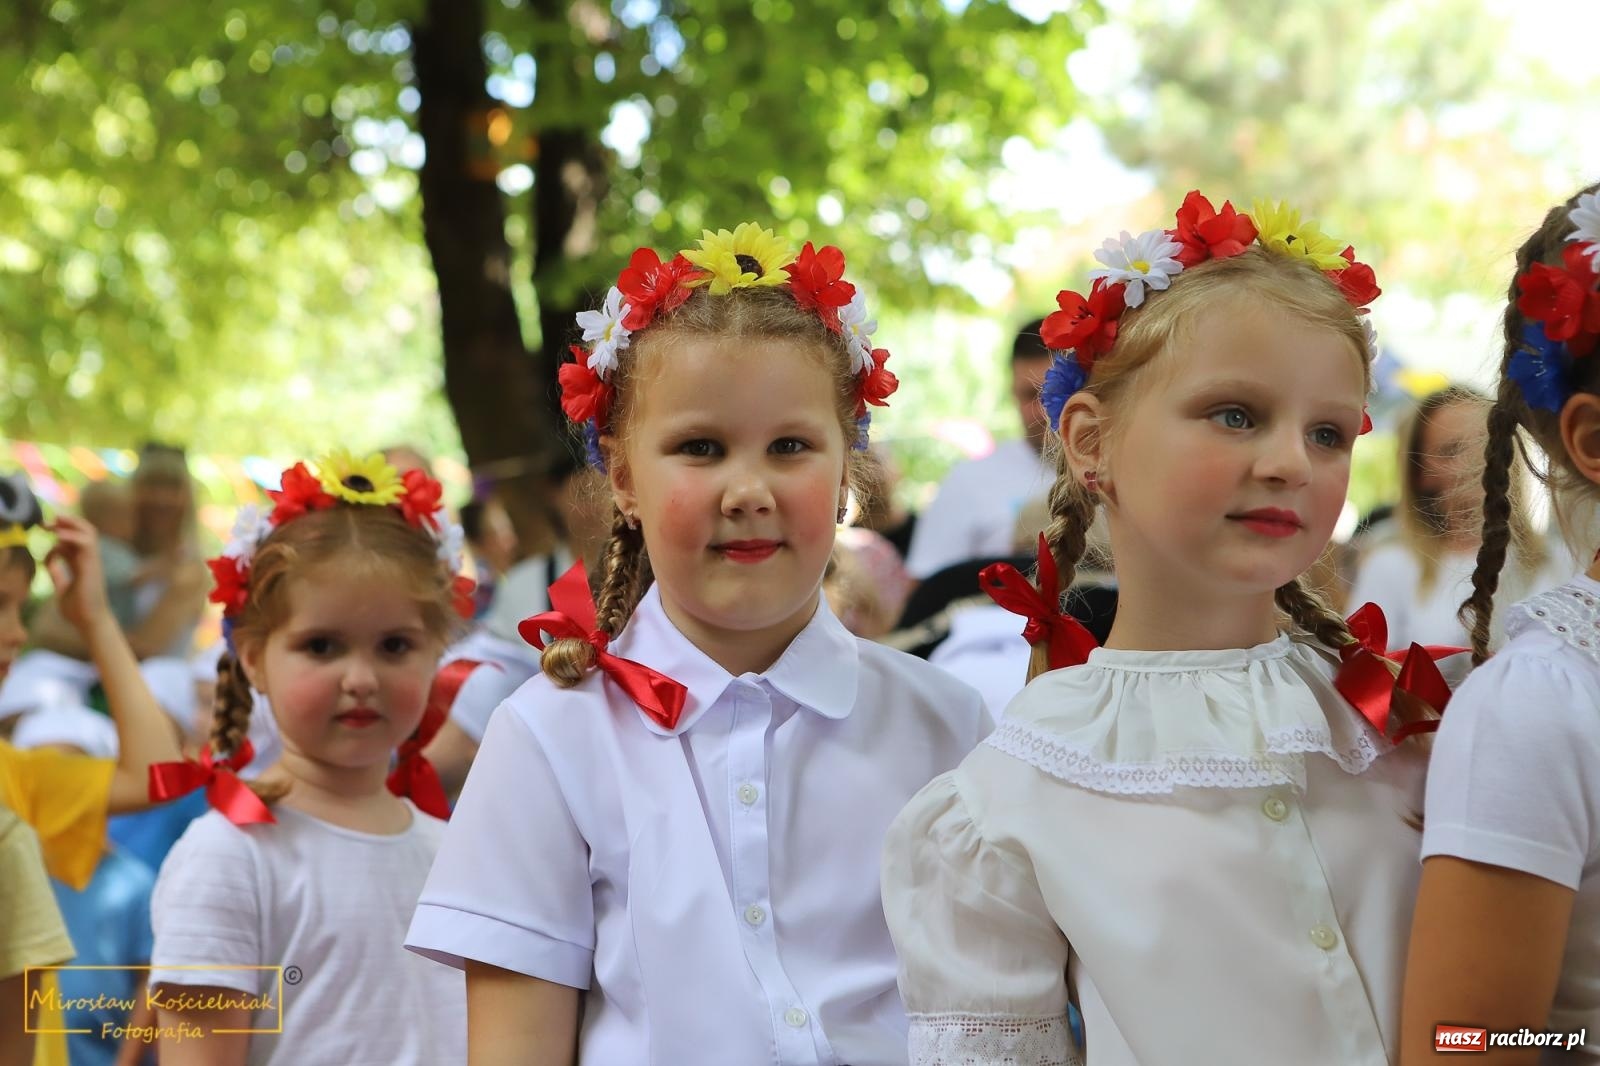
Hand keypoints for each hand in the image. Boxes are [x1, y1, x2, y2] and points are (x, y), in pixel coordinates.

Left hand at [45, 514, 111, 631]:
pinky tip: (58, 536)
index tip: (42, 533)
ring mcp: (92, 561)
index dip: (58, 534)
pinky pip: (86, 544)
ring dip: (70, 524)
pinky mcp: (92, 565)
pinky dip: (72, 536)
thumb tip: (47, 561)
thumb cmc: (78, 608)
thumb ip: (56, 573)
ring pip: (88, 532)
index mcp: (82, 564)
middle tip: (47, 520)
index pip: (73, 540)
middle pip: (83, 531)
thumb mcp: (62, 587)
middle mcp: (88, 559)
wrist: (90, 621)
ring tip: (53, 521)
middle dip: (66, 522)